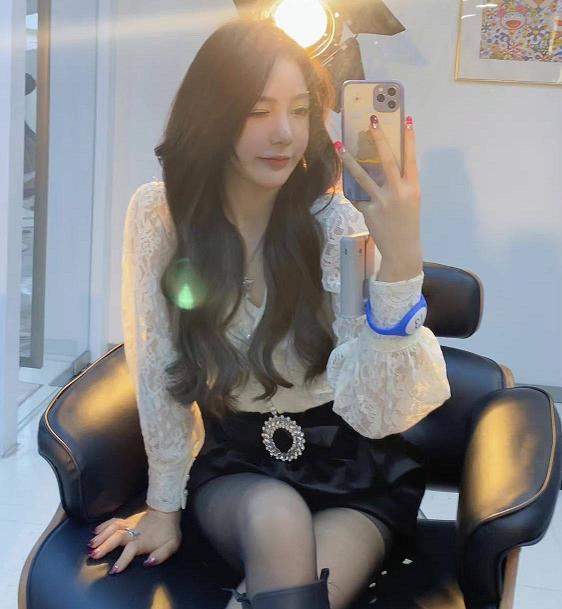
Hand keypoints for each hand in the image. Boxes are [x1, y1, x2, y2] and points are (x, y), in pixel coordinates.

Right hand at [88, 507, 181, 573]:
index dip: (123, 561)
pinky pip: (113, 521)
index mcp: (142, 541)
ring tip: (91, 545)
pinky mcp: (127, 520)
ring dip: (101, 536)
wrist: (167, 511)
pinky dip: (103, 526)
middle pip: (116, 538)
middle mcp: (133, 532)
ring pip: (112, 529)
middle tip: (94, 555)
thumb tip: (148, 563)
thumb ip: (161, 555)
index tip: (114, 570)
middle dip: (104, 547)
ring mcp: (129, 525)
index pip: (130, 551)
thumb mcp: (171, 545)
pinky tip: (95, 532)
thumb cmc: (168, 531)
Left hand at [334, 115, 421, 266]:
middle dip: (379, 140)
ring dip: (349, 159)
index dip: (409, 140)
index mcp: (413, 188)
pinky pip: (359, 198)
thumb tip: (382, 168)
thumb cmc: (407, 223)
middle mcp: (398, 192)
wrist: (402, 249)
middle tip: (371, 122)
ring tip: (339, 146)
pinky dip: (356, 195)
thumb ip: (400, 185)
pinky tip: (355, 193)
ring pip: (362, 176)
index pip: (411, 159)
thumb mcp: (410, 202)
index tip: (406, 121)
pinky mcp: (369, 211)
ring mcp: (382, 201)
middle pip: (387, 161)